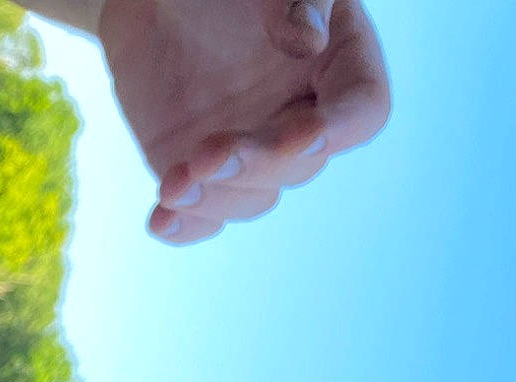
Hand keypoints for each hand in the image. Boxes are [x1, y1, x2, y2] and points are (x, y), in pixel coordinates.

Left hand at [95, 0, 389, 243]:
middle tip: (205, 154)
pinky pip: (206, 216)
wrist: (153, 5)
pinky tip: (159, 221)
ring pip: (254, 199)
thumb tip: (308, 39)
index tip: (300, 137)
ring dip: (214, 198)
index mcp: (338, 64)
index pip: (362, 110)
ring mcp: (253, 151)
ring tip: (170, 185)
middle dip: (255, 165)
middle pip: (300, 165)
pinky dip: (185, 225)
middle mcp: (302, 116)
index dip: (337, 131)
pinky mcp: (206, 173)